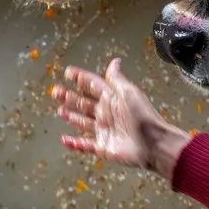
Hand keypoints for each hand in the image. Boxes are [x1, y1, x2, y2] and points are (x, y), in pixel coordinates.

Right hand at [52, 58, 191, 180]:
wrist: (152, 143)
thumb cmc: (142, 116)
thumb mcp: (129, 93)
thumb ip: (117, 79)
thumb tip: (114, 61)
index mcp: (113, 98)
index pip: (93, 84)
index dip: (81, 78)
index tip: (69, 72)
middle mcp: (107, 113)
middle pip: (84, 102)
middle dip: (70, 96)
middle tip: (56, 91)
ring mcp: (104, 130)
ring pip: (83, 121)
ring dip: (71, 115)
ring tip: (60, 109)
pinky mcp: (103, 146)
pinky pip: (85, 144)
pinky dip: (74, 143)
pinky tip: (64, 139)